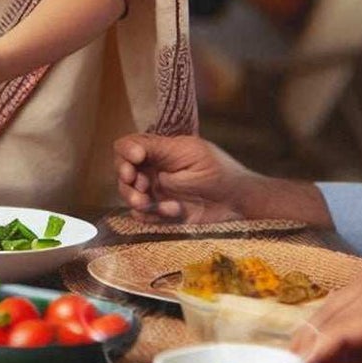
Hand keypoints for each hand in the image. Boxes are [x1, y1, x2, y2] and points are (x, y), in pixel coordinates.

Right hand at [113, 133, 261, 224]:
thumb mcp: (191, 153)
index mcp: (159, 150)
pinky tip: (173, 212)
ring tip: (148, 202)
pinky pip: (143, 216)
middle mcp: (152, 170)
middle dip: (126, 178)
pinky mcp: (161, 214)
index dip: (127, 151)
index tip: (137, 158)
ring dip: (135, 198)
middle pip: (123, 170)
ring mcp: (155, 193)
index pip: (129, 146)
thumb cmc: (219, 171)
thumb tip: (136, 153)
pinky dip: (152, 215)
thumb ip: (161, 151)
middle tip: (139, 186)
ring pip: (129, 194)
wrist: (238, 203)